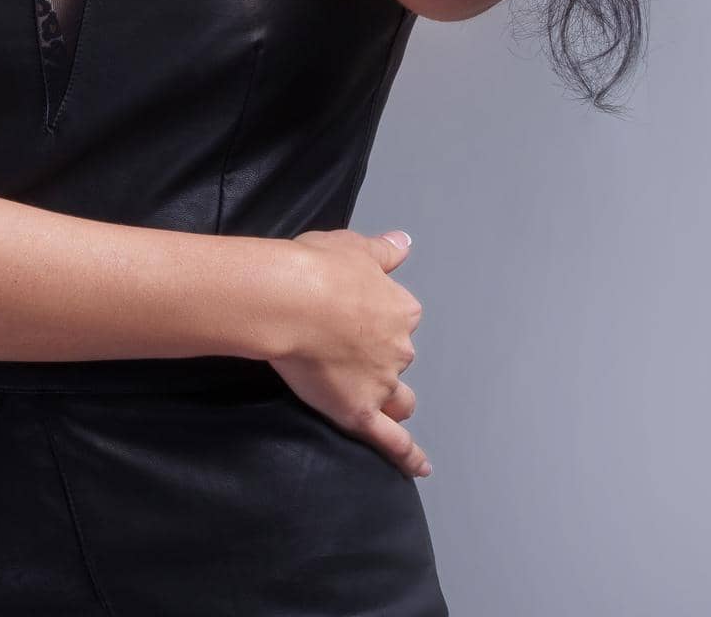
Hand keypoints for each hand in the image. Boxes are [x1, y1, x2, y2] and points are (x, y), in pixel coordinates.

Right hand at [268, 227, 432, 478]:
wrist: (290, 300)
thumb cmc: (316, 267)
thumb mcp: (352, 246)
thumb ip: (383, 251)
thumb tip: (405, 243)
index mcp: (399, 308)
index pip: (400, 315)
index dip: (378, 314)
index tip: (355, 310)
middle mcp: (399, 348)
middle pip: (397, 356)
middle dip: (379, 355)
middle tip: (343, 346)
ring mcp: (382, 383)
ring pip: (398, 397)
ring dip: (392, 398)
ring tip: (375, 399)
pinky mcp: (361, 412)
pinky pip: (391, 441)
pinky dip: (409, 457)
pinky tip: (420, 467)